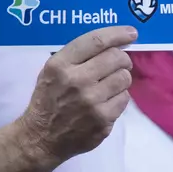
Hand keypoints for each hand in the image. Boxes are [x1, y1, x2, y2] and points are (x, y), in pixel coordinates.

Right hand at [16, 26, 136, 163]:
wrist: (41, 138)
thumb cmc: (47, 100)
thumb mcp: (51, 71)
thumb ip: (77, 56)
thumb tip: (113, 43)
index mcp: (60, 65)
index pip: (96, 41)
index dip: (118, 34)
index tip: (131, 33)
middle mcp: (77, 81)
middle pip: (116, 58)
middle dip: (122, 58)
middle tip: (119, 63)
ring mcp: (91, 102)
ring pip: (124, 78)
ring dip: (121, 78)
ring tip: (109, 84)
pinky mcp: (103, 121)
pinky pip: (124, 99)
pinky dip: (119, 98)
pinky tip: (106, 101)